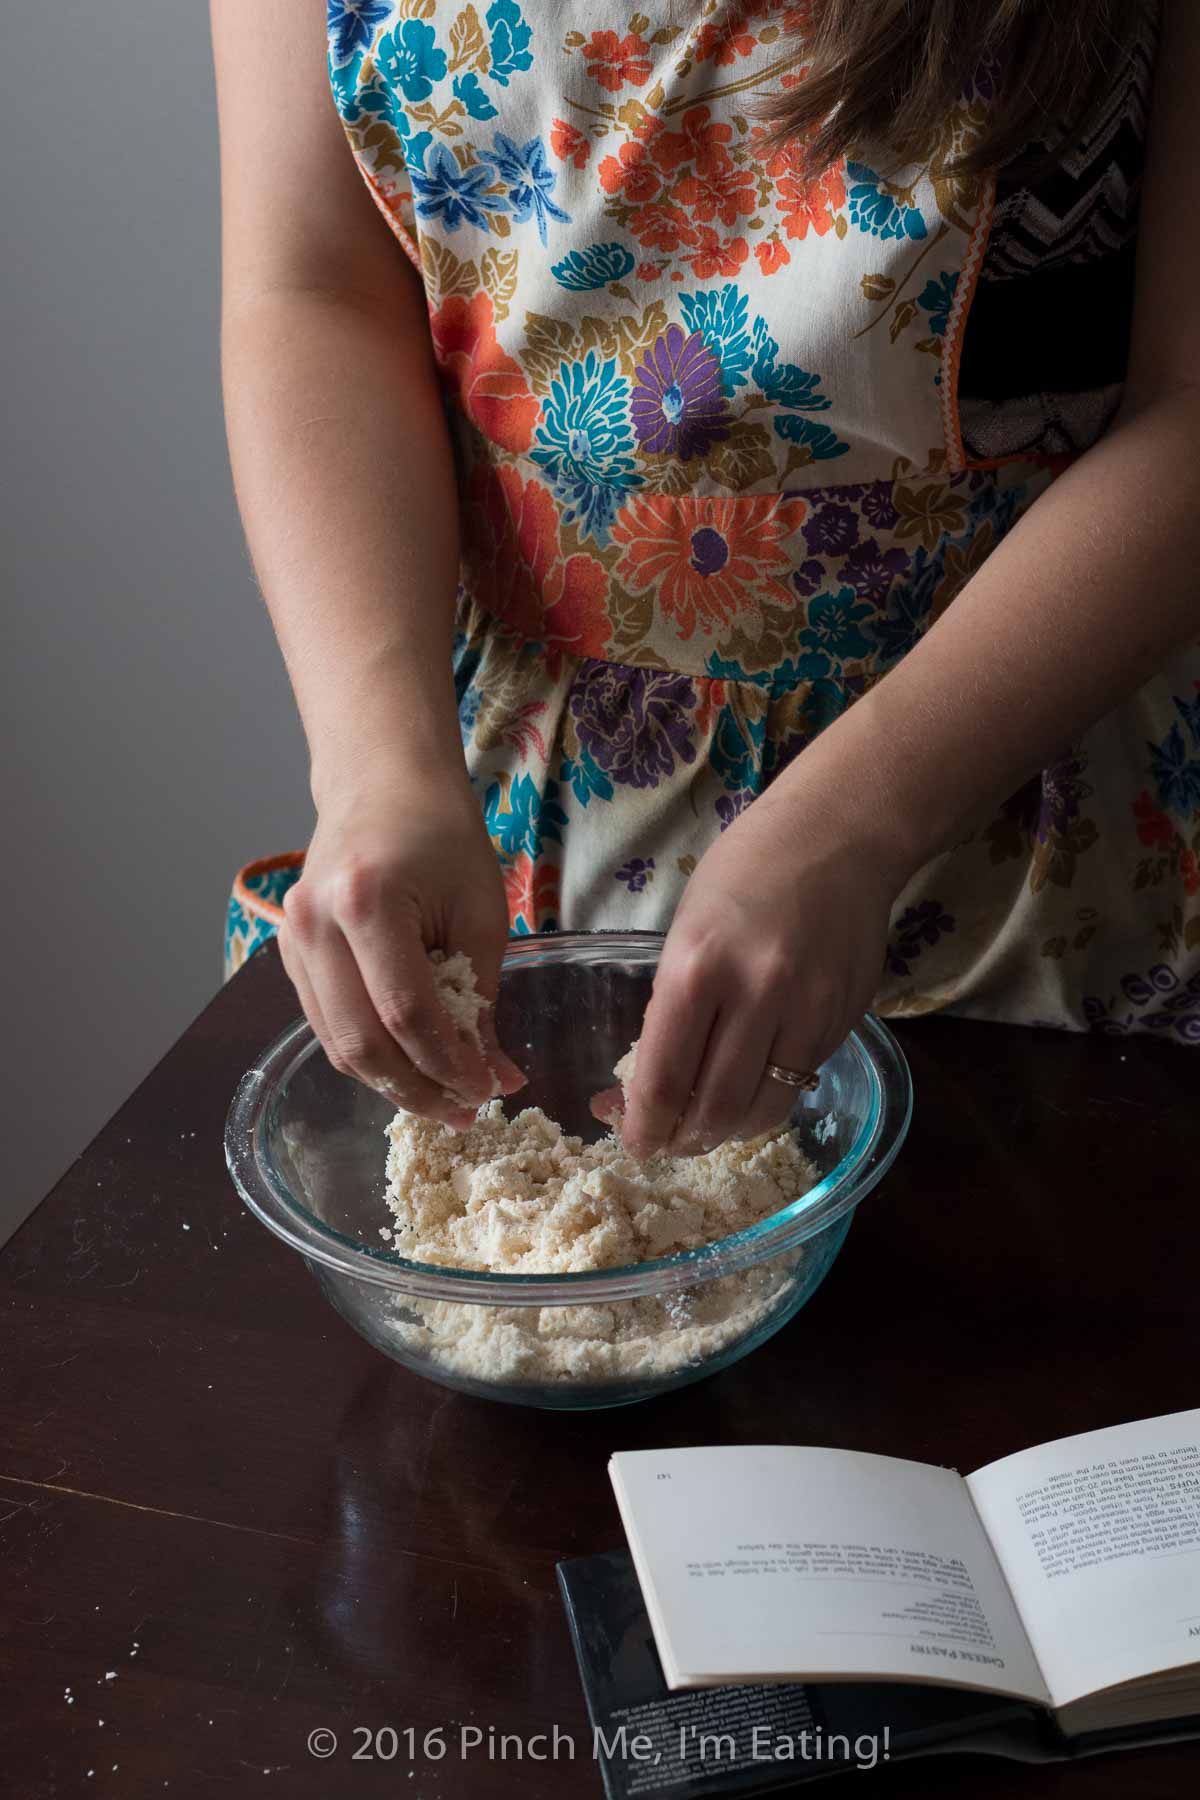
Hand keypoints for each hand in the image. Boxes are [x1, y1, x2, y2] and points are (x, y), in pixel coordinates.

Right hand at [277, 763, 524, 1126]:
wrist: (382, 783)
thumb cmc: (442, 835)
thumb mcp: (480, 912)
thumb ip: (482, 1000)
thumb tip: (495, 1078)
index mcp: (367, 901)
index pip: (406, 1013)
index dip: (448, 1064)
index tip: (488, 1090)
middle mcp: (315, 923)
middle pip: (361, 1041)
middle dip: (417, 1090)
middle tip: (465, 1112)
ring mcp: (291, 938)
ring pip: (336, 1043)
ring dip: (391, 1083)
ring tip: (443, 1099)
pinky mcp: (288, 952)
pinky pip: (327, 1023)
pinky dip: (369, 1053)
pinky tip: (410, 1066)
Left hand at [615, 780, 903, 1157]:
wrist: (838, 835)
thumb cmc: (745, 870)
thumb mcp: (686, 929)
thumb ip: (675, 1002)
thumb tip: (654, 1077)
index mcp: (697, 968)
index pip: (662, 1077)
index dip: (645, 1125)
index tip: (637, 1143)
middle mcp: (756, 994)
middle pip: (715, 1105)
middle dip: (687, 1139)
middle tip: (673, 1146)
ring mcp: (808, 1009)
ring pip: (766, 1106)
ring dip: (732, 1131)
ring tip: (712, 1130)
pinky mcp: (845, 1017)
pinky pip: (802, 1078)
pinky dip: (773, 1095)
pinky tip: (756, 1087)